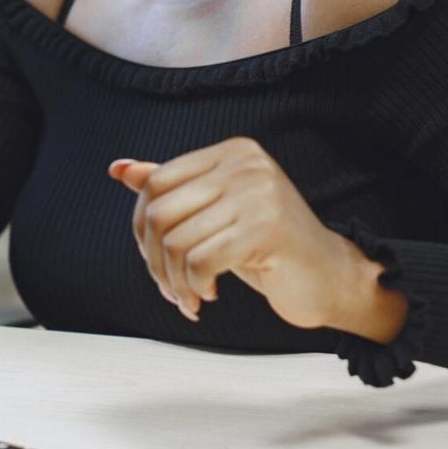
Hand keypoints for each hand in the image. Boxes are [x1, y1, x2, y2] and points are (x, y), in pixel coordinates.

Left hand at [107, 137, 349, 328]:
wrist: (328, 277)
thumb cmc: (268, 246)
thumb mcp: (215, 213)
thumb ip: (172, 189)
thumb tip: (119, 169)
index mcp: (231, 152)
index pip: (157, 182)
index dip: (142, 227)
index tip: (154, 258)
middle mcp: (245, 164)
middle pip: (160, 211)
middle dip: (155, 260)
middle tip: (170, 288)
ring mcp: (258, 193)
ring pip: (177, 241)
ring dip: (174, 282)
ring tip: (190, 296)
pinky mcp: (266, 228)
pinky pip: (201, 261)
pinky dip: (195, 286)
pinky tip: (209, 295)